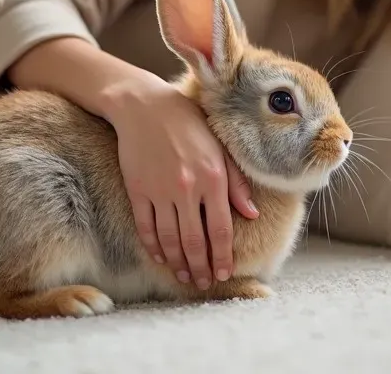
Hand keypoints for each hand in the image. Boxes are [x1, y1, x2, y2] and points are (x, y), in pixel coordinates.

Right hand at [105, 71, 258, 288]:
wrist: (144, 107)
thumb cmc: (189, 124)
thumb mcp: (220, 147)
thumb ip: (236, 183)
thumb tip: (252, 214)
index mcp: (213, 177)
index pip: (220, 229)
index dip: (223, 256)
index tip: (224, 273)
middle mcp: (187, 188)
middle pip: (194, 240)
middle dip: (201, 267)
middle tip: (204, 283)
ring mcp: (159, 191)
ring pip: (170, 239)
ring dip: (178, 262)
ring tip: (185, 276)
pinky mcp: (137, 190)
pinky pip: (146, 227)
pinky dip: (154, 246)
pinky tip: (161, 257)